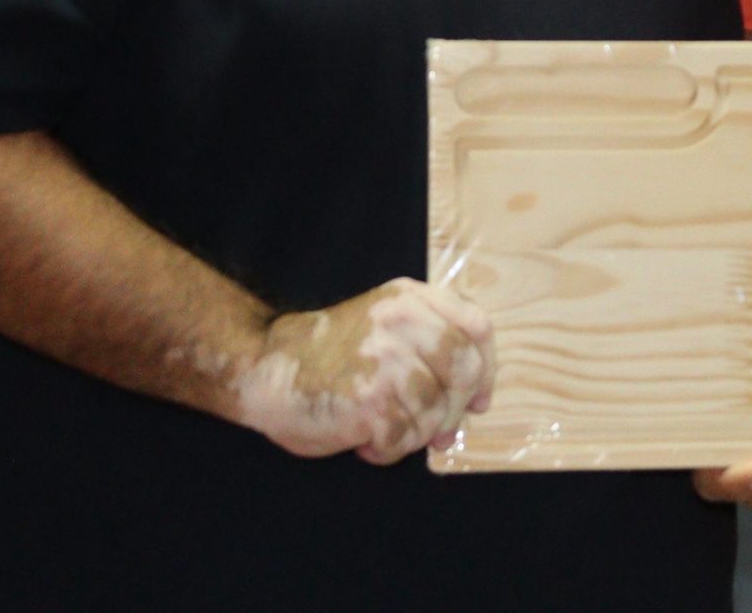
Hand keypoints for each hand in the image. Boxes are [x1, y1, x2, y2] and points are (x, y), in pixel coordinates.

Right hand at [231, 278, 494, 464]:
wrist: (264, 368)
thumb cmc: (327, 355)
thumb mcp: (383, 321)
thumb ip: (430, 340)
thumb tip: (476, 398)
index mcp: (410, 299)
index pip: (477, 327)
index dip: (487, 369)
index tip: (480, 399)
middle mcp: (403, 322)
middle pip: (464, 371)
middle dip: (454, 410)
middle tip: (435, 433)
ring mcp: (387, 360)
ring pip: (434, 413)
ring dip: (413, 436)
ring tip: (384, 431)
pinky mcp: (370, 400)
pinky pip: (403, 439)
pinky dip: (388, 451)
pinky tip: (364, 441)